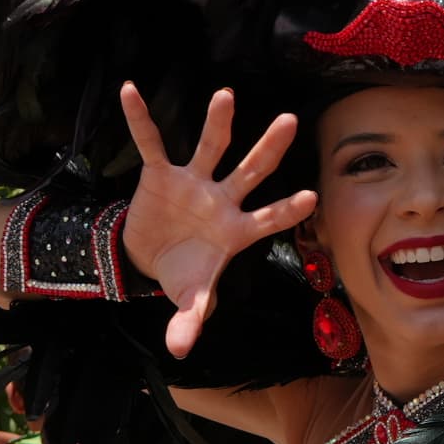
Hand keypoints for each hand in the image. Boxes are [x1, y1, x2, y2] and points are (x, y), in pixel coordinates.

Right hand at [116, 84, 314, 360]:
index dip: (288, 210)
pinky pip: (152, 143)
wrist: (149, 258)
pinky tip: (131, 92)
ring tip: (226, 96)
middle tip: (291, 121)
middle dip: (270, 149)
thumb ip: (189, 320)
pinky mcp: (162, 174)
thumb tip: (179, 351)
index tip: (313, 196)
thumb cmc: (184, 273)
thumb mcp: (188, 298)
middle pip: (252, 171)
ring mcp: (194, 183)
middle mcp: (222, 200)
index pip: (269, 218)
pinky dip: (141, 120)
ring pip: (212, 147)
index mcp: (237, 230)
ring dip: (218, 123)